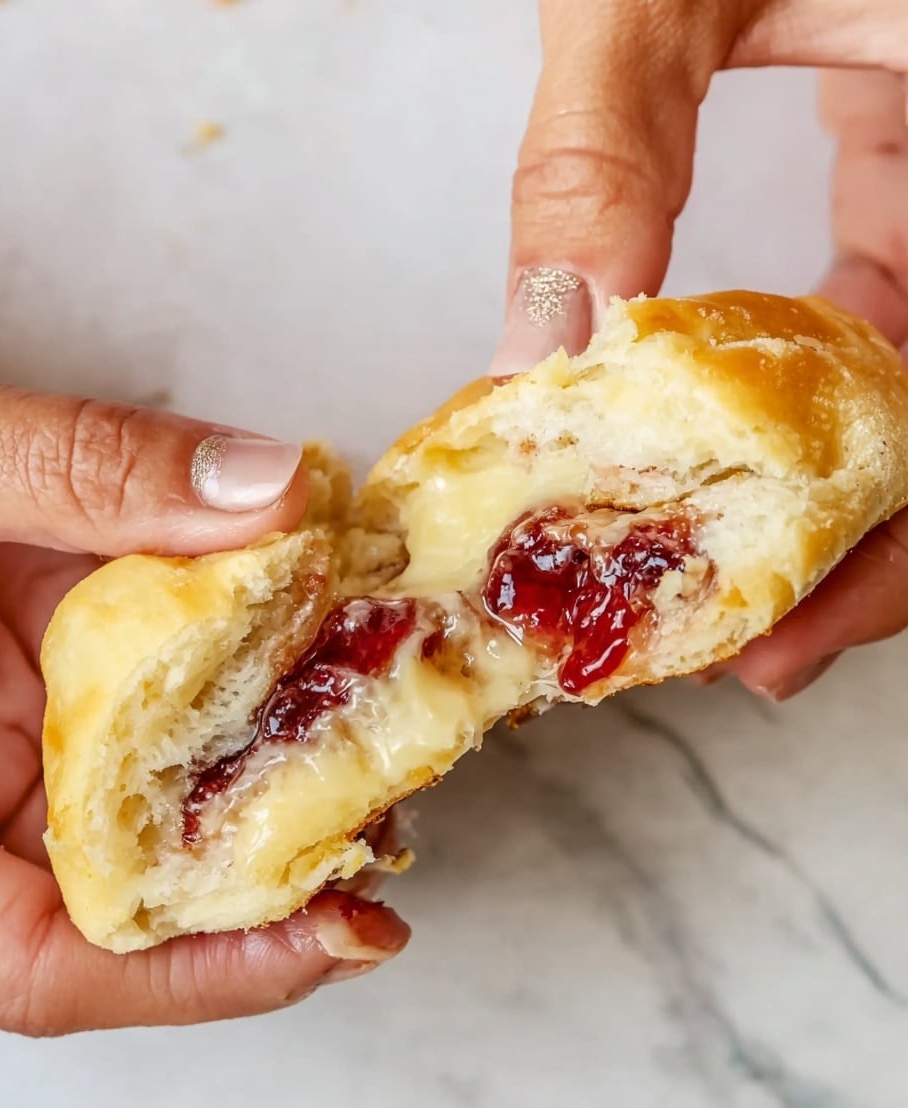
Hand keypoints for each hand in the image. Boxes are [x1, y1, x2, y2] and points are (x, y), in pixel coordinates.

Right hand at [0, 371, 408, 1034]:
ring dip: (270, 776)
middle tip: (385, 818)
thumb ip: (80, 473)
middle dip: (272, 872)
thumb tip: (270, 492)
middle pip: (132, 896)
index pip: (41, 963)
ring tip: (374, 736)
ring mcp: (7, 741)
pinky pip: (154, 709)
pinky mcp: (40, 676)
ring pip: (158, 803)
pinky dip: (237, 686)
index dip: (200, 976)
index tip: (336, 933)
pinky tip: (309, 649)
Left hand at [491, 1, 907, 698]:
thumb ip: (604, 150)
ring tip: (715, 582)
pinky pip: (893, 315)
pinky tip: (720, 442)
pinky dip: (815, 395)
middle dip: (862, 555)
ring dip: (834, 495)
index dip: (897, 553)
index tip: (787, 635)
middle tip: (739, 649)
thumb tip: (543, 341)